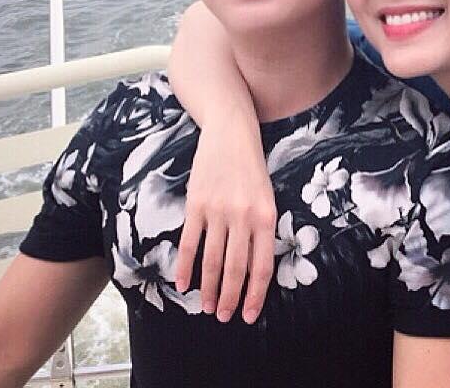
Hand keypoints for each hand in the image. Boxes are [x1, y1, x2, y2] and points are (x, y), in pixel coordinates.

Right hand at [175, 121, 275, 323]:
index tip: (249, 315)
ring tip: (208, 307)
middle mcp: (243, 216)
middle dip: (230, 298)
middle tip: (224, 317)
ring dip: (209, 288)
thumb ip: (261, 229)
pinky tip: (183, 284)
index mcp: (266, 216)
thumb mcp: (267, 196)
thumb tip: (253, 269)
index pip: (262, 266)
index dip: (255, 294)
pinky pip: (189, 243)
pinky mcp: (196, 204)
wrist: (231, 131)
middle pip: (236, 268)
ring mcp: (218, 210)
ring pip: (212, 260)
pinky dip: (185, 267)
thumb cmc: (252, 166)